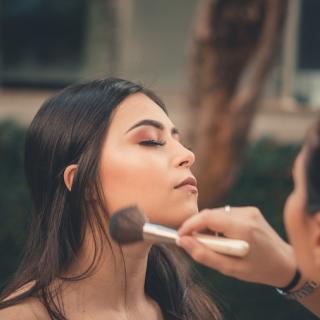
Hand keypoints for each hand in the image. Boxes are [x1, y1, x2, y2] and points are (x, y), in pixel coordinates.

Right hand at [178, 206, 296, 287]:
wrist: (286, 263)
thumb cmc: (259, 269)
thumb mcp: (230, 269)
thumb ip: (204, 255)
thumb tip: (183, 241)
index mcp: (243, 228)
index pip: (208, 217)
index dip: (190, 224)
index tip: (180, 235)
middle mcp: (246, 214)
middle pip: (211, 213)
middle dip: (196, 225)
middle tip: (190, 241)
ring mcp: (249, 210)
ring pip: (217, 212)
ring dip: (207, 225)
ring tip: (209, 242)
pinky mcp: (249, 210)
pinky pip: (225, 213)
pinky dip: (217, 223)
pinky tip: (221, 237)